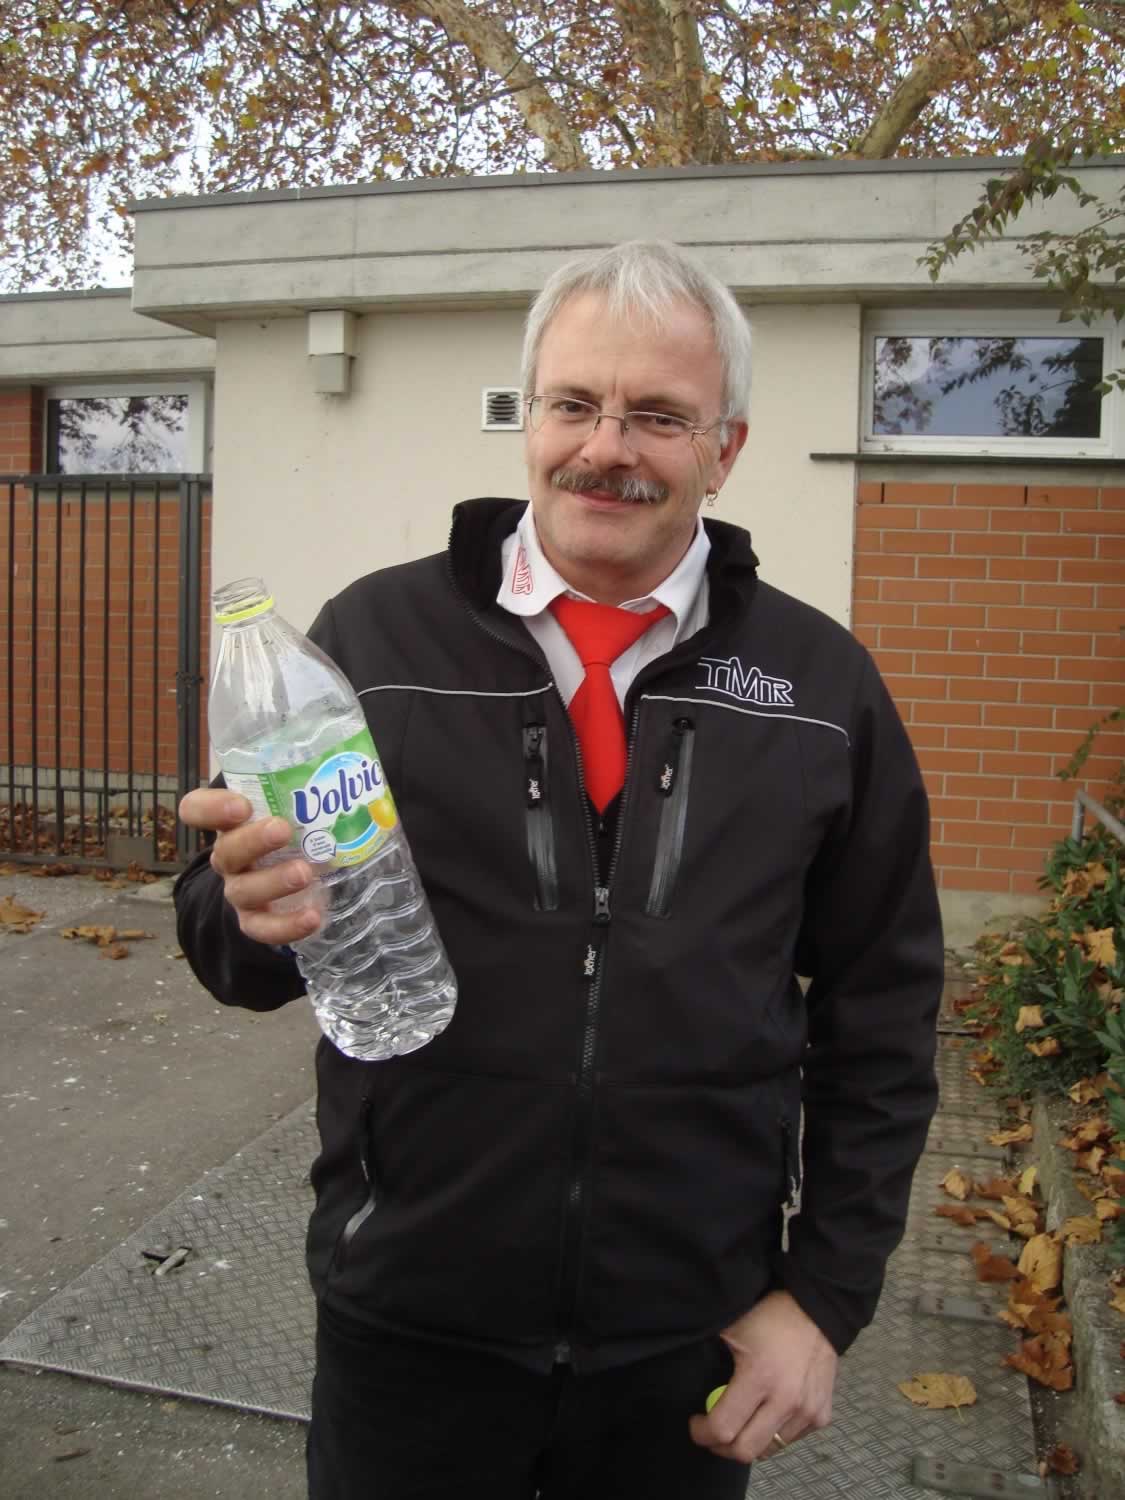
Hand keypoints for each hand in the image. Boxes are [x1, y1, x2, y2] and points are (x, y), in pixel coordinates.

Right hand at [178, 788, 321, 945]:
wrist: (289, 880)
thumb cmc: (295, 828)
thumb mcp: (294, 801)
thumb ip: (309, 780)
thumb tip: (359, 755)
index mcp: (231, 822)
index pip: (196, 809)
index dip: (210, 808)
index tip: (240, 804)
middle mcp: (230, 856)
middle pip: (226, 851)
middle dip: (252, 841)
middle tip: (283, 830)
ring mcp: (241, 890)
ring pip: (243, 890)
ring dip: (273, 881)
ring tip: (304, 872)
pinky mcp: (257, 920)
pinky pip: (261, 929)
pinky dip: (286, 926)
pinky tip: (313, 917)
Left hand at [688, 1290, 836, 1462]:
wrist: (816, 1310)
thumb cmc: (769, 1316)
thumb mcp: (731, 1328)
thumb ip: (709, 1356)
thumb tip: (687, 1379)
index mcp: (759, 1376)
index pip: (723, 1428)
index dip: (701, 1433)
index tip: (696, 1423)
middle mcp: (786, 1400)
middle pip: (745, 1451)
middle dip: (721, 1447)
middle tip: (713, 1432)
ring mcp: (807, 1411)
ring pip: (768, 1450)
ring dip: (749, 1441)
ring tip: (740, 1422)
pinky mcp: (821, 1415)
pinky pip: (789, 1440)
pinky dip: (773, 1434)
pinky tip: (765, 1414)